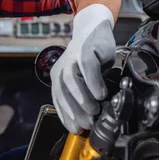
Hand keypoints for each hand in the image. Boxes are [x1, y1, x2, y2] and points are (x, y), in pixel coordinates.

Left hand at [50, 4, 115, 133]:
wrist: (93, 30)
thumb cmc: (90, 59)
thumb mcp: (83, 79)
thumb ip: (83, 95)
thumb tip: (89, 119)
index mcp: (58, 77)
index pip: (59, 100)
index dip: (66, 116)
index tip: (76, 129)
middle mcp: (62, 68)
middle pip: (64, 92)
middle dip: (75, 111)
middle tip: (87, 124)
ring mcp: (72, 58)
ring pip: (72, 80)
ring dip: (82, 98)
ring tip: (94, 110)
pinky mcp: (85, 50)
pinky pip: (87, 67)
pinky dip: (93, 82)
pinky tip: (100, 93)